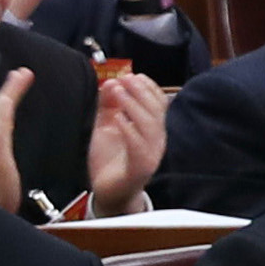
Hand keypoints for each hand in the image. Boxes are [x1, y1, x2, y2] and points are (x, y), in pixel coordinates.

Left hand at [84, 72, 167, 211]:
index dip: (149, 87)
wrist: (108, 191)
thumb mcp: (105, 125)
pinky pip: (140, 148)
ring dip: (134, 106)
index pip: (159, 103)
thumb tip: (112, 82)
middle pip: (156, 111)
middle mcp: (156, 140)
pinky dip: (129, 131)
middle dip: (141, 92)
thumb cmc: (110, 157)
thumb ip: (108, 104)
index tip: (135, 75)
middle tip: (126, 78)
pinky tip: (118, 119)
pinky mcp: (140, 168)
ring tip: (120, 92)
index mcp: (151, 128)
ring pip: (151, 126)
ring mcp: (150, 154)